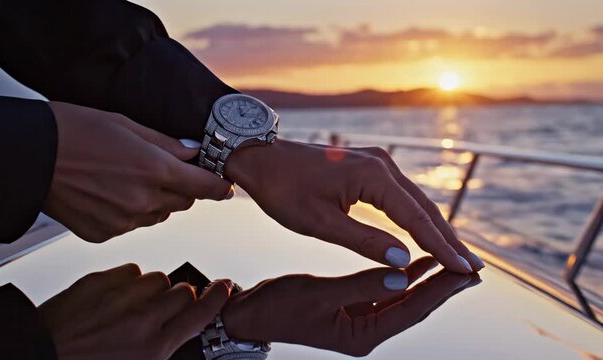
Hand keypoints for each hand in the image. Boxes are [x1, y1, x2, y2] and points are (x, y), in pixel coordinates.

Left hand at [38, 264, 231, 359]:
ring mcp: (122, 296)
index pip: (201, 313)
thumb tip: (180, 330)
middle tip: (162, 312)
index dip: (217, 298)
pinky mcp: (101, 280)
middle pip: (184, 291)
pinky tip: (115, 298)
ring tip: (133, 307)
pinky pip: (131, 271)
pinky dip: (128, 282)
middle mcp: (142, 318)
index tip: (223, 288)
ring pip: (158, 278)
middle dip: (179, 299)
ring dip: (152, 290)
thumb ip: (164, 347)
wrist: (38, 357)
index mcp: (154, 347)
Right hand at [44, 102, 231, 241]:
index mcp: (154, 170)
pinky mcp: (103, 234)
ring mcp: (123, 221)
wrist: (28, 156)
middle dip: (182, 188)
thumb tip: (193, 152)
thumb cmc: (74, 131)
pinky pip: (130, 225)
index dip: (218, 187)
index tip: (225, 186)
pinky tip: (108, 193)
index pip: (205, 187)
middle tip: (163, 170)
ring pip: (158, 215)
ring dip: (155, 201)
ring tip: (127, 178)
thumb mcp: (127, 125)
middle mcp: (143, 201)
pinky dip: (128, 213)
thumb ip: (166, 144)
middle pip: (183, 203)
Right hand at [222, 257, 479, 356]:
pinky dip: (403, 275)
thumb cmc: (279, 307)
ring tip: (452, 261)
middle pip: (414, 306)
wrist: (252, 313)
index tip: (466, 273)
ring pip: (403, 297)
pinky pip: (387, 290)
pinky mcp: (353, 306)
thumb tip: (403, 275)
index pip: (410, 310)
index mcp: (361, 336)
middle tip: (473, 268)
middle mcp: (366, 332)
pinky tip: (417, 261)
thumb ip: (362, 285)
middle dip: (443, 287)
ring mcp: (361, 320)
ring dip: (427, 280)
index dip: (440, 290)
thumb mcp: (319, 295)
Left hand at [225, 139, 483, 272]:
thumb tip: (403, 260)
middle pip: (425, 208)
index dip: (441, 248)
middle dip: (449, 240)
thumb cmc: (284, 189)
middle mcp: (383, 163)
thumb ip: (363, 241)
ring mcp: (378, 162)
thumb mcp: (320, 222)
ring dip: (437, 229)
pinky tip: (426, 234)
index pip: (416, 219)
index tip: (464, 271)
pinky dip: (417, 217)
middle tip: (474, 269)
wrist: (261, 158)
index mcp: (374, 176)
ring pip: (416, 201)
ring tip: (458, 257)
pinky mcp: (370, 166)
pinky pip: (401, 195)